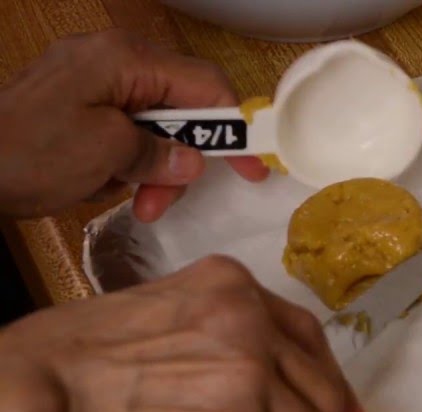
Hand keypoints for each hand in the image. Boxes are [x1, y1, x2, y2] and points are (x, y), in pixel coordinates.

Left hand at [0, 29, 268, 222]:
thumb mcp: (109, 155)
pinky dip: (130, 161)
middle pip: (182, 106)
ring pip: (155, 123)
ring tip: (137, 203)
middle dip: (183, 157)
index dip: (237, 128)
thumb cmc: (28, 153)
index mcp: (125, 59)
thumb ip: (160, 154)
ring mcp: (92, 78)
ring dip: (156, 168)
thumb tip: (191, 163)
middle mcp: (112, 58)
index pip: (207, 86)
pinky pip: (126, 128)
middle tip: (169, 199)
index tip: (254, 168)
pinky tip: (110, 184)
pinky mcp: (77, 102)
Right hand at [0, 256, 363, 411]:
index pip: (309, 336)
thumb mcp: (157, 313)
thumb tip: (265, 387)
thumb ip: (216, 336)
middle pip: (321, 394)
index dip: (330, 383)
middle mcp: (250, 321)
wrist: (30, 386)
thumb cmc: (70, 356)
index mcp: (232, 286)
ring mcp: (247, 373)